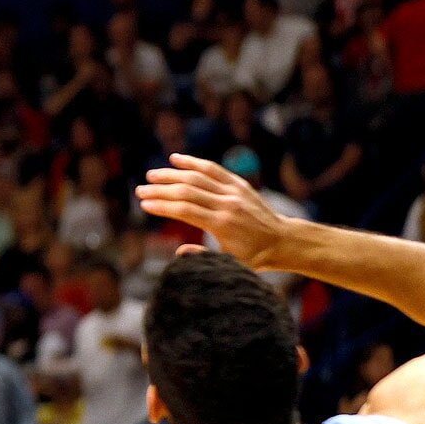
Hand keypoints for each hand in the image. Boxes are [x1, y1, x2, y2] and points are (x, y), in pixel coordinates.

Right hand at [136, 153, 290, 268]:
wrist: (284, 241)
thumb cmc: (255, 256)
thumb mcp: (231, 264)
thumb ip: (204, 257)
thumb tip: (178, 251)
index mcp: (223, 225)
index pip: (185, 210)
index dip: (162, 206)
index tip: (144, 205)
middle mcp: (227, 204)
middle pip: (187, 191)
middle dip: (160, 190)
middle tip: (140, 190)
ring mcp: (233, 192)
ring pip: (197, 177)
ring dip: (171, 174)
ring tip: (151, 175)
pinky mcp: (239, 184)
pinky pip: (213, 169)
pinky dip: (193, 162)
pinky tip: (176, 159)